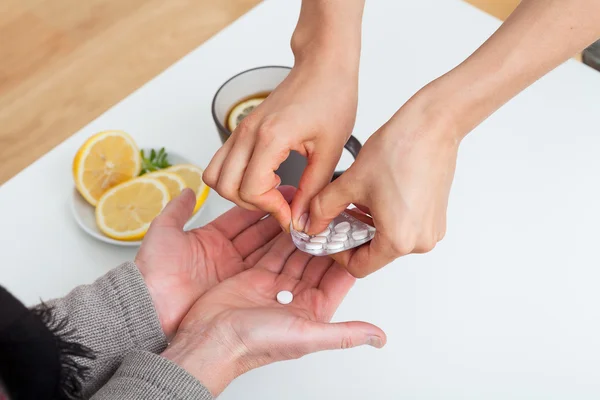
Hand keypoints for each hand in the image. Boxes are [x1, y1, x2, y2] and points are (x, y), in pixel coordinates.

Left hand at [135, 186, 295, 337]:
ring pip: (264, 250)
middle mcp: (225, 254)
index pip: (241, 217)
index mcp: (209, 239)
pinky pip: (262, 270)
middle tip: (297, 206)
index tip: (277, 193)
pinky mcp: (238, 289)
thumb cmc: (154, 271)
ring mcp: (233, 272)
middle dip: (277, 218)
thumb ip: (178, 210)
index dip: (259, 204)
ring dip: (282, 238)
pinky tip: (294, 247)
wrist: (150, 307)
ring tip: (301, 222)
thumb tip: (188, 191)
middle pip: (258, 232)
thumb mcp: (164, 232)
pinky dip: (278, 259)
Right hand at [162, 233, 384, 395]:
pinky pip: (273, 250)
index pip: (336, 280)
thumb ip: (344, 334)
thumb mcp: (306, 336)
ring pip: (296, 253)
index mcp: (312, 312)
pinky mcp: (255, 275)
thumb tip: (378, 338)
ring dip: (305, 236)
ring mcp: (274, 286)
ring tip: (316, 213)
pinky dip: (280, 236)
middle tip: (335, 216)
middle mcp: (295, 299)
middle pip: (317, 263)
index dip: (346, 258)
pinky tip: (290, 221)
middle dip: (326, 241)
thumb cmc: (255, 343)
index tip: (355, 235)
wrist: (210, 340)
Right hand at [203, 58, 357, 228]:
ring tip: (270, 192)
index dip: (272, 210)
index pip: (251, 190)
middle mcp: (248, 133)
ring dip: (238, 192)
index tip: (292, 215)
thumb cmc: (331, 97)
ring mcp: (241, 130)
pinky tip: (266, 177)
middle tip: (281, 205)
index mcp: (270, 138)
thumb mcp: (330, 151)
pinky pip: (222, 161)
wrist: (323, 66)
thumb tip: (302, 220)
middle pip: (225, 187)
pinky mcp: (242, 128)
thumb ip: (313, 190)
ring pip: (215, 175)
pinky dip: (236, 177)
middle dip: (253, 204)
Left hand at [305, 92, 460, 276]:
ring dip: (368, 227)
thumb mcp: (350, 182)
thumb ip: (323, 209)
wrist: (432, 125)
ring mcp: (431, 229)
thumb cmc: (401, 149)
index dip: (337, 254)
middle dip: (352, 237)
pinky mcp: (435, 217)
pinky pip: (404, 228)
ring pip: (389, 240)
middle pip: (375, 254)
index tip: (326, 238)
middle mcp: (420, 241)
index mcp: (399, 239)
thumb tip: (312, 224)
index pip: (360, 267)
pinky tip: (374, 197)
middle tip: (335, 218)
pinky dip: (385, 219)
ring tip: (354, 202)